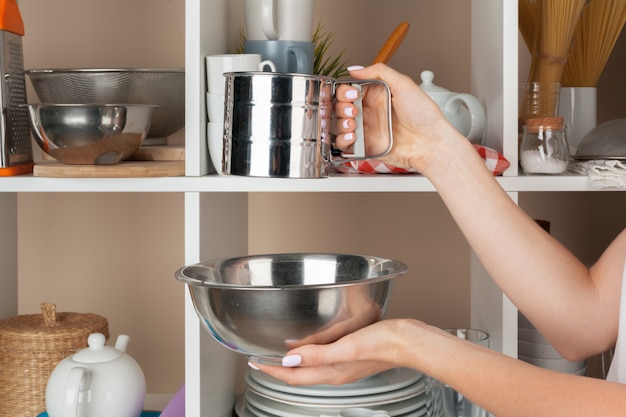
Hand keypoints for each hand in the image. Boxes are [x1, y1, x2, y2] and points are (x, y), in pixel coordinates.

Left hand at [250, 319, 456, 386]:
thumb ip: (318, 353)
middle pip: (299, 375)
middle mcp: (336, 372)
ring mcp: (344, 366)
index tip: (254, 362)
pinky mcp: (352, 356)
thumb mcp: (347, 346)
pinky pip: (322, 359)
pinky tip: (309, 345)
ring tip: (278, 355)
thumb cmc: (384, 342)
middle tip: (260, 359)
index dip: (271, 370)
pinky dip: (309, 355)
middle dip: (277, 369)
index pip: (294, 376)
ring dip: (292, 363)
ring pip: (310, 368)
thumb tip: (290, 359)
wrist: (410, 341)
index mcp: (332, 372)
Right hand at [334, 64, 467, 176]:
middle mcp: (369, 113)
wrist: (430, 142)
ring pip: (339, 125)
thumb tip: (356, 68)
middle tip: (353, 109)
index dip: (345, 90)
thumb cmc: (423, 115)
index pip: (349, 90)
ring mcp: (366, 131)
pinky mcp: (365, 148)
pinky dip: (343, 140)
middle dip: (341, 106)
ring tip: (352, 123)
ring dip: (340, 123)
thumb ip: (379, 72)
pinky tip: (352, 136)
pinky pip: (345, 145)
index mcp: (376, 97)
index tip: (352, 93)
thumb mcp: (404, 84)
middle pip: (341, 106)